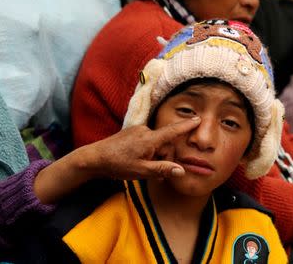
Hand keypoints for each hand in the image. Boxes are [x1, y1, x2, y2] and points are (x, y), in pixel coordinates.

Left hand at [34, 117, 199, 203]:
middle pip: (164, 143)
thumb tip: (181, 170)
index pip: (173, 131)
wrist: (94, 158)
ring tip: (142, 168)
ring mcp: (137, 130)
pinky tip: (136, 161)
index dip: (186, 126)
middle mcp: (145, 131)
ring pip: (155, 144)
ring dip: (153, 156)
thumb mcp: (142, 171)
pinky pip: (146, 141)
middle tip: (155, 173)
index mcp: (150, 139)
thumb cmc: (118, 165)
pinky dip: (146, 151)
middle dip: (163, 157)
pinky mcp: (131, 132)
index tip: (198, 119)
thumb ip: (162, 169)